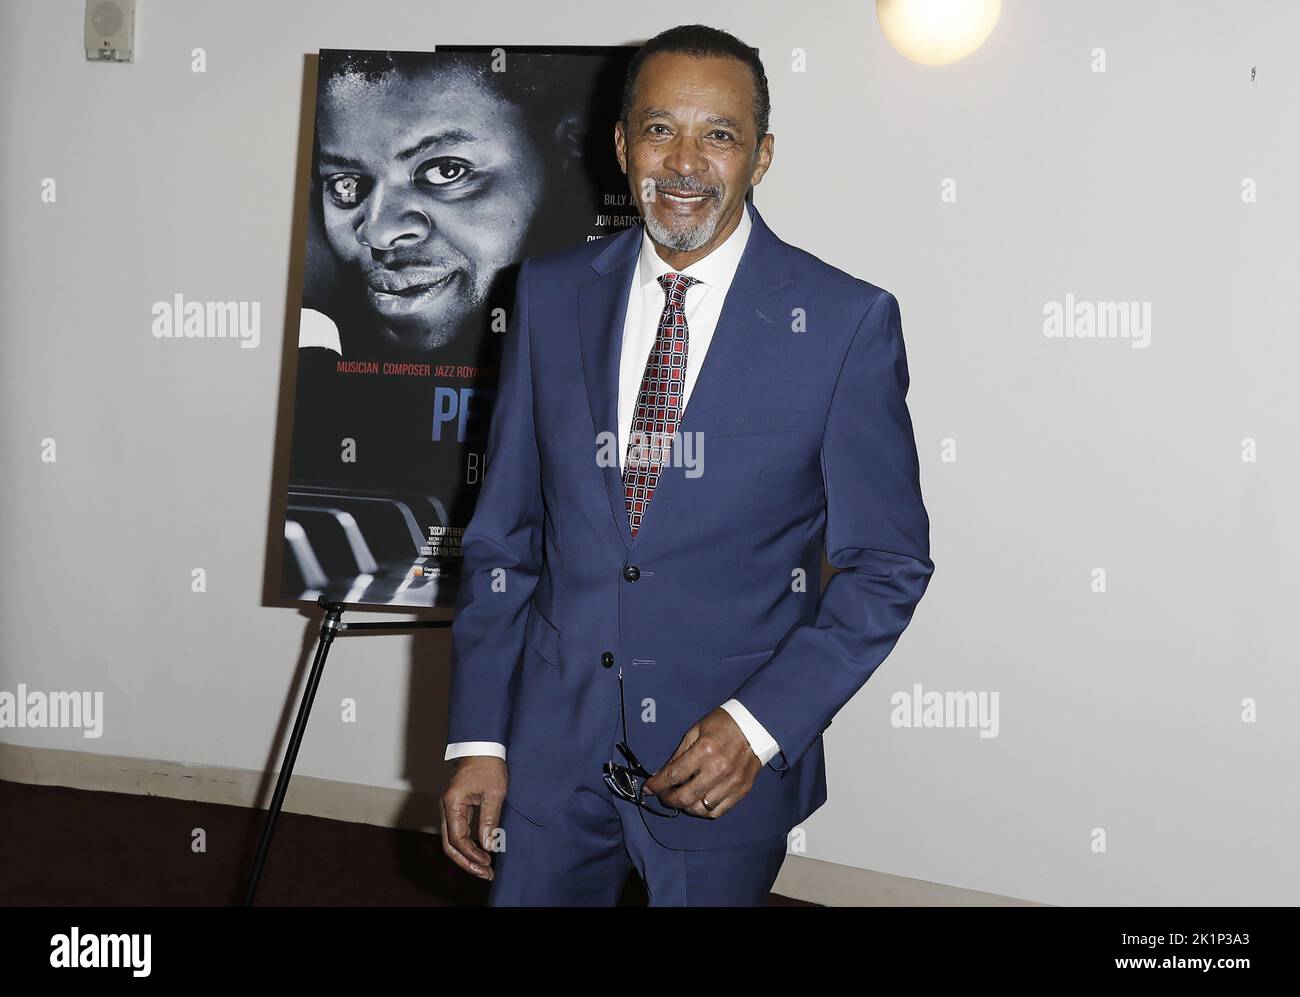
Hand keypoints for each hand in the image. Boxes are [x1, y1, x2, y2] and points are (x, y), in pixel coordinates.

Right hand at [440, 756, 506, 879]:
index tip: (488, 861)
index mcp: (452, 803)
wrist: (483, 746)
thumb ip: (489, 819)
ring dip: (467, 856)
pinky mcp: (457, 809)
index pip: (457, 838)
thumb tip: (488, 845)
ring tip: (485, 868)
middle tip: (486, 873)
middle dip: (467, 862)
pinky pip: (458, 832)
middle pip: (450, 845)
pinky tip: (481, 853)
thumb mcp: (494, 793)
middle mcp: (446, 808)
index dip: (472, 854)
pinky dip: (468, 846)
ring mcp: (450, 809)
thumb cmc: (489, 765)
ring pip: (452, 841)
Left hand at [642, 708, 761, 818]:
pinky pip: (718, 811)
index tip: (648, 788)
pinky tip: (699, 801)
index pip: (673, 775)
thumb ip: (678, 755)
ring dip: (686, 807)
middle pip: (685, 797)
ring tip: (682, 798)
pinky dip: (704, 810)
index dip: (657, 784)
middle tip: (664, 795)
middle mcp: (717, 770)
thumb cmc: (723, 724)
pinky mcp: (741, 790)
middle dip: (668, 799)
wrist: (755, 725)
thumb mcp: (695, 731)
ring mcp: (731, 783)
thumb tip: (662, 774)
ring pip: (700, 809)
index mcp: (704, 751)